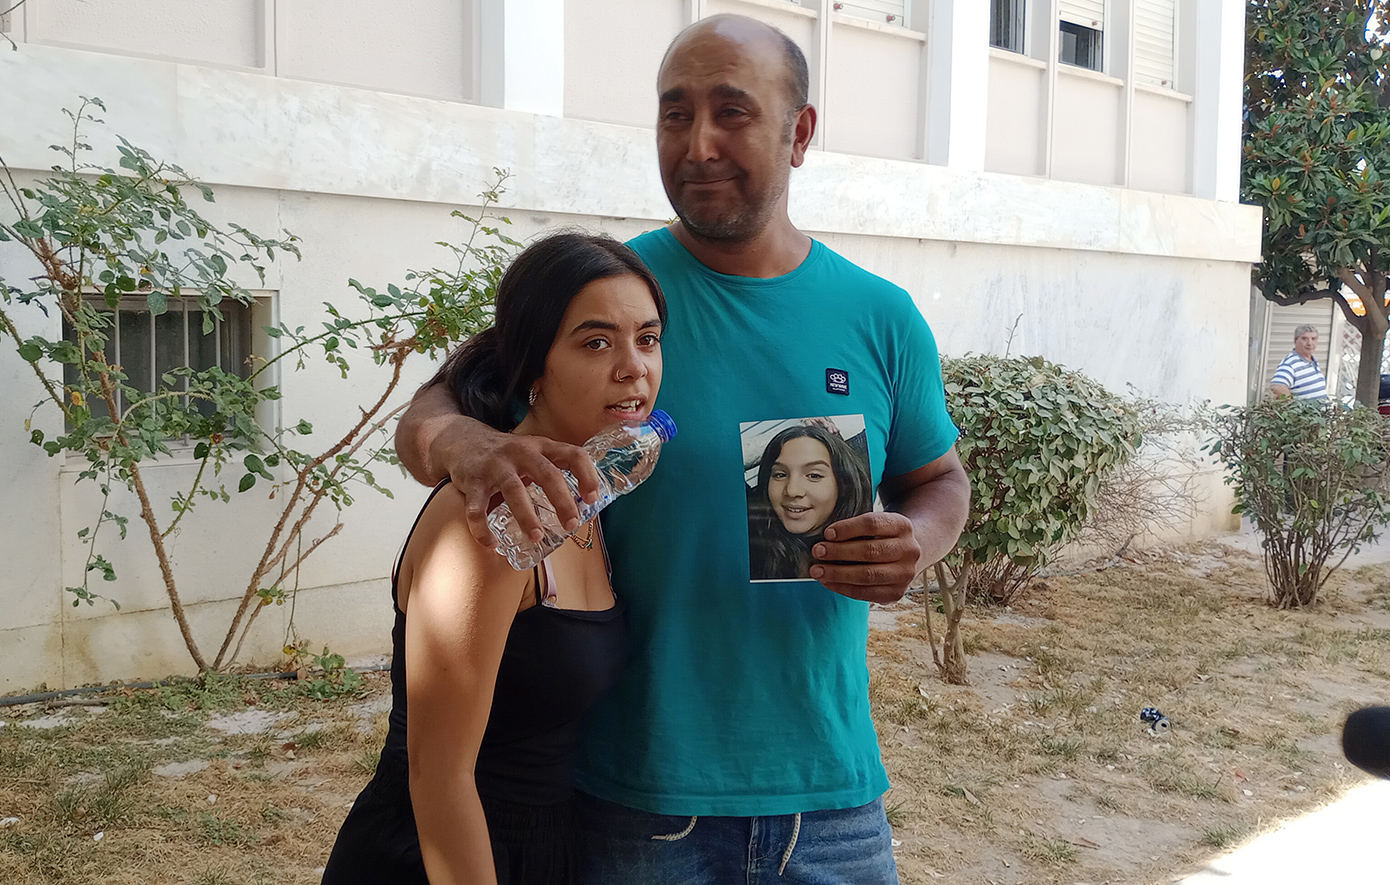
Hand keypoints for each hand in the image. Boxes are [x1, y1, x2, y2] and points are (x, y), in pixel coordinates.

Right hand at [430, 414, 602, 548]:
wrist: (462, 441)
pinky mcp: (472, 481)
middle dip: (562, 501)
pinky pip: (477, 507)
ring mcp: (495, 466)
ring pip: (514, 490)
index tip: (592, 498)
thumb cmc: (507, 456)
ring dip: (527, 515)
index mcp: (541, 447)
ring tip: (536, 537)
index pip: (573, 454)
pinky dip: (482, 528)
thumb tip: (581, 510)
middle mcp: (521, 452)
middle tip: (570, 524)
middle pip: (547, 474)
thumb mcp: (533, 455)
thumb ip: (554, 473)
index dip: (587, 475)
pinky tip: (491, 544)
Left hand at [809, 512, 920, 602]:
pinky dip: (843, 588)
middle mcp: (909, 550)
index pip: (873, 524)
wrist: (907, 554)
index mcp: (902, 526)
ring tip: (818, 570)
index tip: (827, 533)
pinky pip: (866, 593)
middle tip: (817, 551)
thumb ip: (856, 528)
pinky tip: (828, 582)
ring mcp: (905, 574)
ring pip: (867, 575)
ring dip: (838, 574)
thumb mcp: (878, 523)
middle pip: (870, 551)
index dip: (848, 529)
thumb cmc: (883, 536)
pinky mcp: (897, 593)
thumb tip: (825, 539)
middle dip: (839, 552)